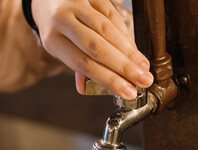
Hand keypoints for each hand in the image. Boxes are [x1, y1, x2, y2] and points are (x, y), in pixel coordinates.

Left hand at [32, 0, 152, 98]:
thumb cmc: (57, 29)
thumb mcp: (62, 49)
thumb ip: (79, 66)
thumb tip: (96, 89)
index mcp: (53, 40)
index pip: (83, 64)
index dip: (109, 79)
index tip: (128, 92)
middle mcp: (62, 20)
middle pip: (97, 47)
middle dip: (124, 67)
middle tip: (143, 81)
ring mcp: (77, 4)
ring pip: (108, 30)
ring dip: (129, 52)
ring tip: (144, 68)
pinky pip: (113, 16)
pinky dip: (126, 35)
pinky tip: (135, 50)